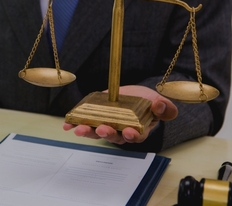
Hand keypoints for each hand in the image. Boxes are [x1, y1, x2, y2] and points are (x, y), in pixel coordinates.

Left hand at [63, 85, 177, 144]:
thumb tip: (160, 106)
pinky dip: (75, 125)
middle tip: (103, 129)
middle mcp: (120, 132)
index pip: (136, 136)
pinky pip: (84, 124)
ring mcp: (106, 127)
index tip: (129, 131)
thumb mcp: (158, 101)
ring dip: (88, 132)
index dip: (132, 135)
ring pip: (97, 133)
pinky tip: (67, 125)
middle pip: (114, 137)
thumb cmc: (147, 101)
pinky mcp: (95, 120)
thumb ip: (164, 107)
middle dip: (107, 133)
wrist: (134, 95)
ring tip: (80, 129)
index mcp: (138, 130)